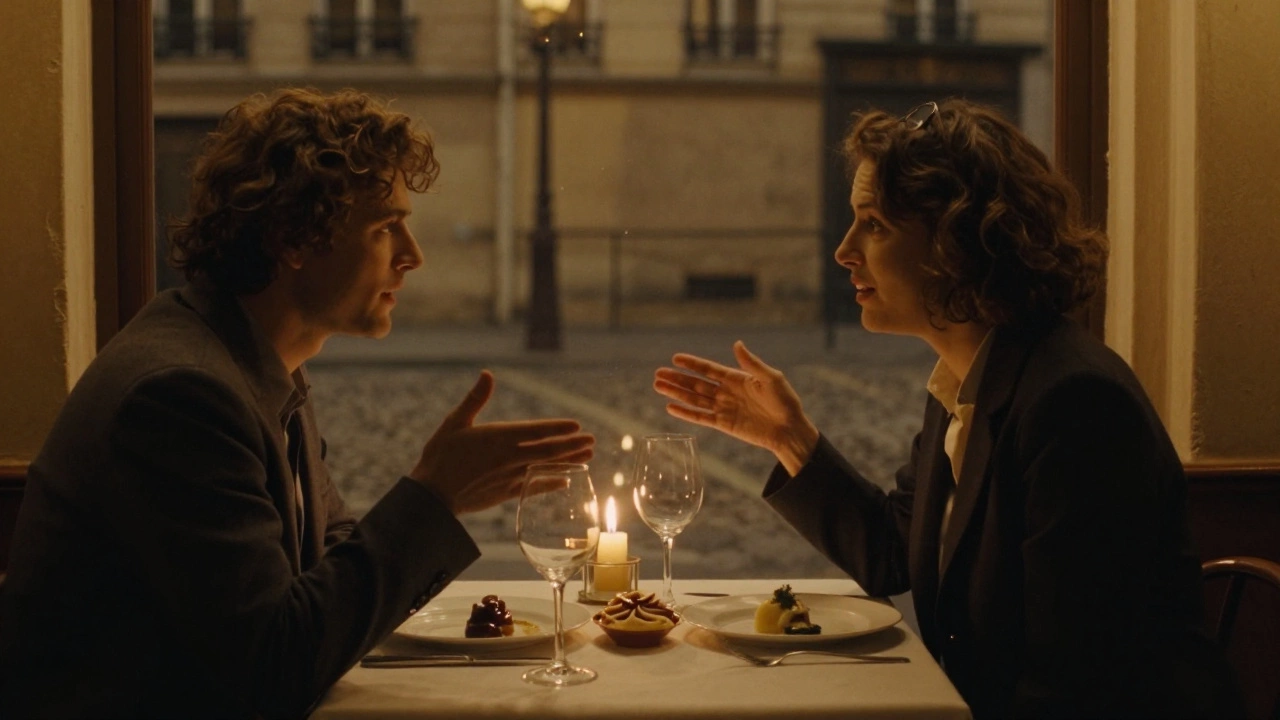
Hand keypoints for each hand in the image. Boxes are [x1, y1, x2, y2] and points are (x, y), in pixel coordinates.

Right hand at [409, 370, 594, 513]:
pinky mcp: (507, 494)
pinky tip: (566, 481)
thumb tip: (487, 374)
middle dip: (572, 445)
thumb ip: (475, 399)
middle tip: (592, 441)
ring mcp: (510, 478)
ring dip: (569, 462)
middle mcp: (510, 458)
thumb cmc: (440, 455)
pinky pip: (535, 488)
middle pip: (548, 451)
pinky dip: (552, 484)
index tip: (577, 426)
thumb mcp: (455, 422)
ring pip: (546, 468)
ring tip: (588, 457)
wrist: (431, 495)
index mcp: (499, 438)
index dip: (558, 428)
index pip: (537, 432)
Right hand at [653, 341, 818, 475]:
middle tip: (657, 373)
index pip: (708, 369)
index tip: (675, 358)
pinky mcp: (724, 425)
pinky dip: (686, 413)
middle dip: (677, 379)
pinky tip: (671, 407)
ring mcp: (724, 408)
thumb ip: (752, 364)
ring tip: (658, 386)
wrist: (790, 429)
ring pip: (694, 399)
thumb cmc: (785, 402)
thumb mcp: (771, 379)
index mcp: (736, 378)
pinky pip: (701, 417)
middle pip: (696, 383)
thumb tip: (737, 344)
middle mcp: (726, 392)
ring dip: (676, 393)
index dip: (692, 364)